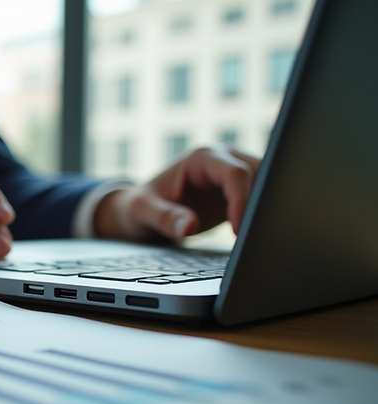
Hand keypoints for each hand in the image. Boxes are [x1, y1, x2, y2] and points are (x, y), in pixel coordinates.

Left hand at [94, 146, 260, 240]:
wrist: (144, 209)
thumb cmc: (141, 205)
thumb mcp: (142, 211)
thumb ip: (164, 217)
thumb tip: (188, 227)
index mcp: (202, 158)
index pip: (235, 173)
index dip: (243, 201)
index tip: (239, 231)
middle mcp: (223, 159)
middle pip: (261, 174)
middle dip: (264, 203)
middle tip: (259, 236)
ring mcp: (235, 173)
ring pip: (268, 185)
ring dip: (268, 209)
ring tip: (260, 239)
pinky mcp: (241, 191)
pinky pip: (263, 200)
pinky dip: (264, 217)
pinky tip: (257, 238)